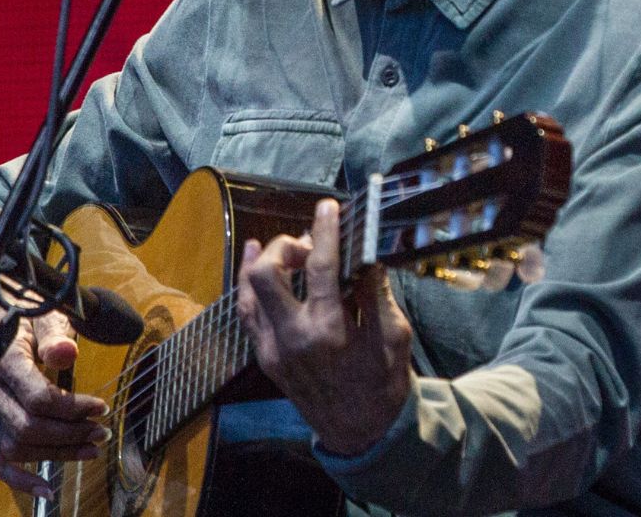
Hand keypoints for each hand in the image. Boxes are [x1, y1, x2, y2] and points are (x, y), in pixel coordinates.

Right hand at [0, 295, 108, 497]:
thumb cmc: (21, 308)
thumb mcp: (43, 310)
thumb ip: (55, 332)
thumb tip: (67, 351)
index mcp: (2, 360)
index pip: (38, 399)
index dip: (74, 408)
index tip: (100, 406)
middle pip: (28, 428)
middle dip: (70, 435)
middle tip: (101, 431)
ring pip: (15, 448)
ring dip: (55, 455)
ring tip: (89, 449)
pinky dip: (18, 478)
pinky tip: (44, 488)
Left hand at [236, 198, 413, 456]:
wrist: (359, 433)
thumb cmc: (383, 384)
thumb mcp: (394, 337)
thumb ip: (377, 292)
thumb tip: (364, 252)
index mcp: (329, 331)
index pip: (320, 267)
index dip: (323, 230)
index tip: (327, 207)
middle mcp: (292, 338)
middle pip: (267, 274)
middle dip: (286, 245)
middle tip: (310, 243)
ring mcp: (272, 348)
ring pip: (247, 290)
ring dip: (264, 260)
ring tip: (287, 246)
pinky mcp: (263, 356)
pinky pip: (246, 312)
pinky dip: (248, 282)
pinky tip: (255, 258)